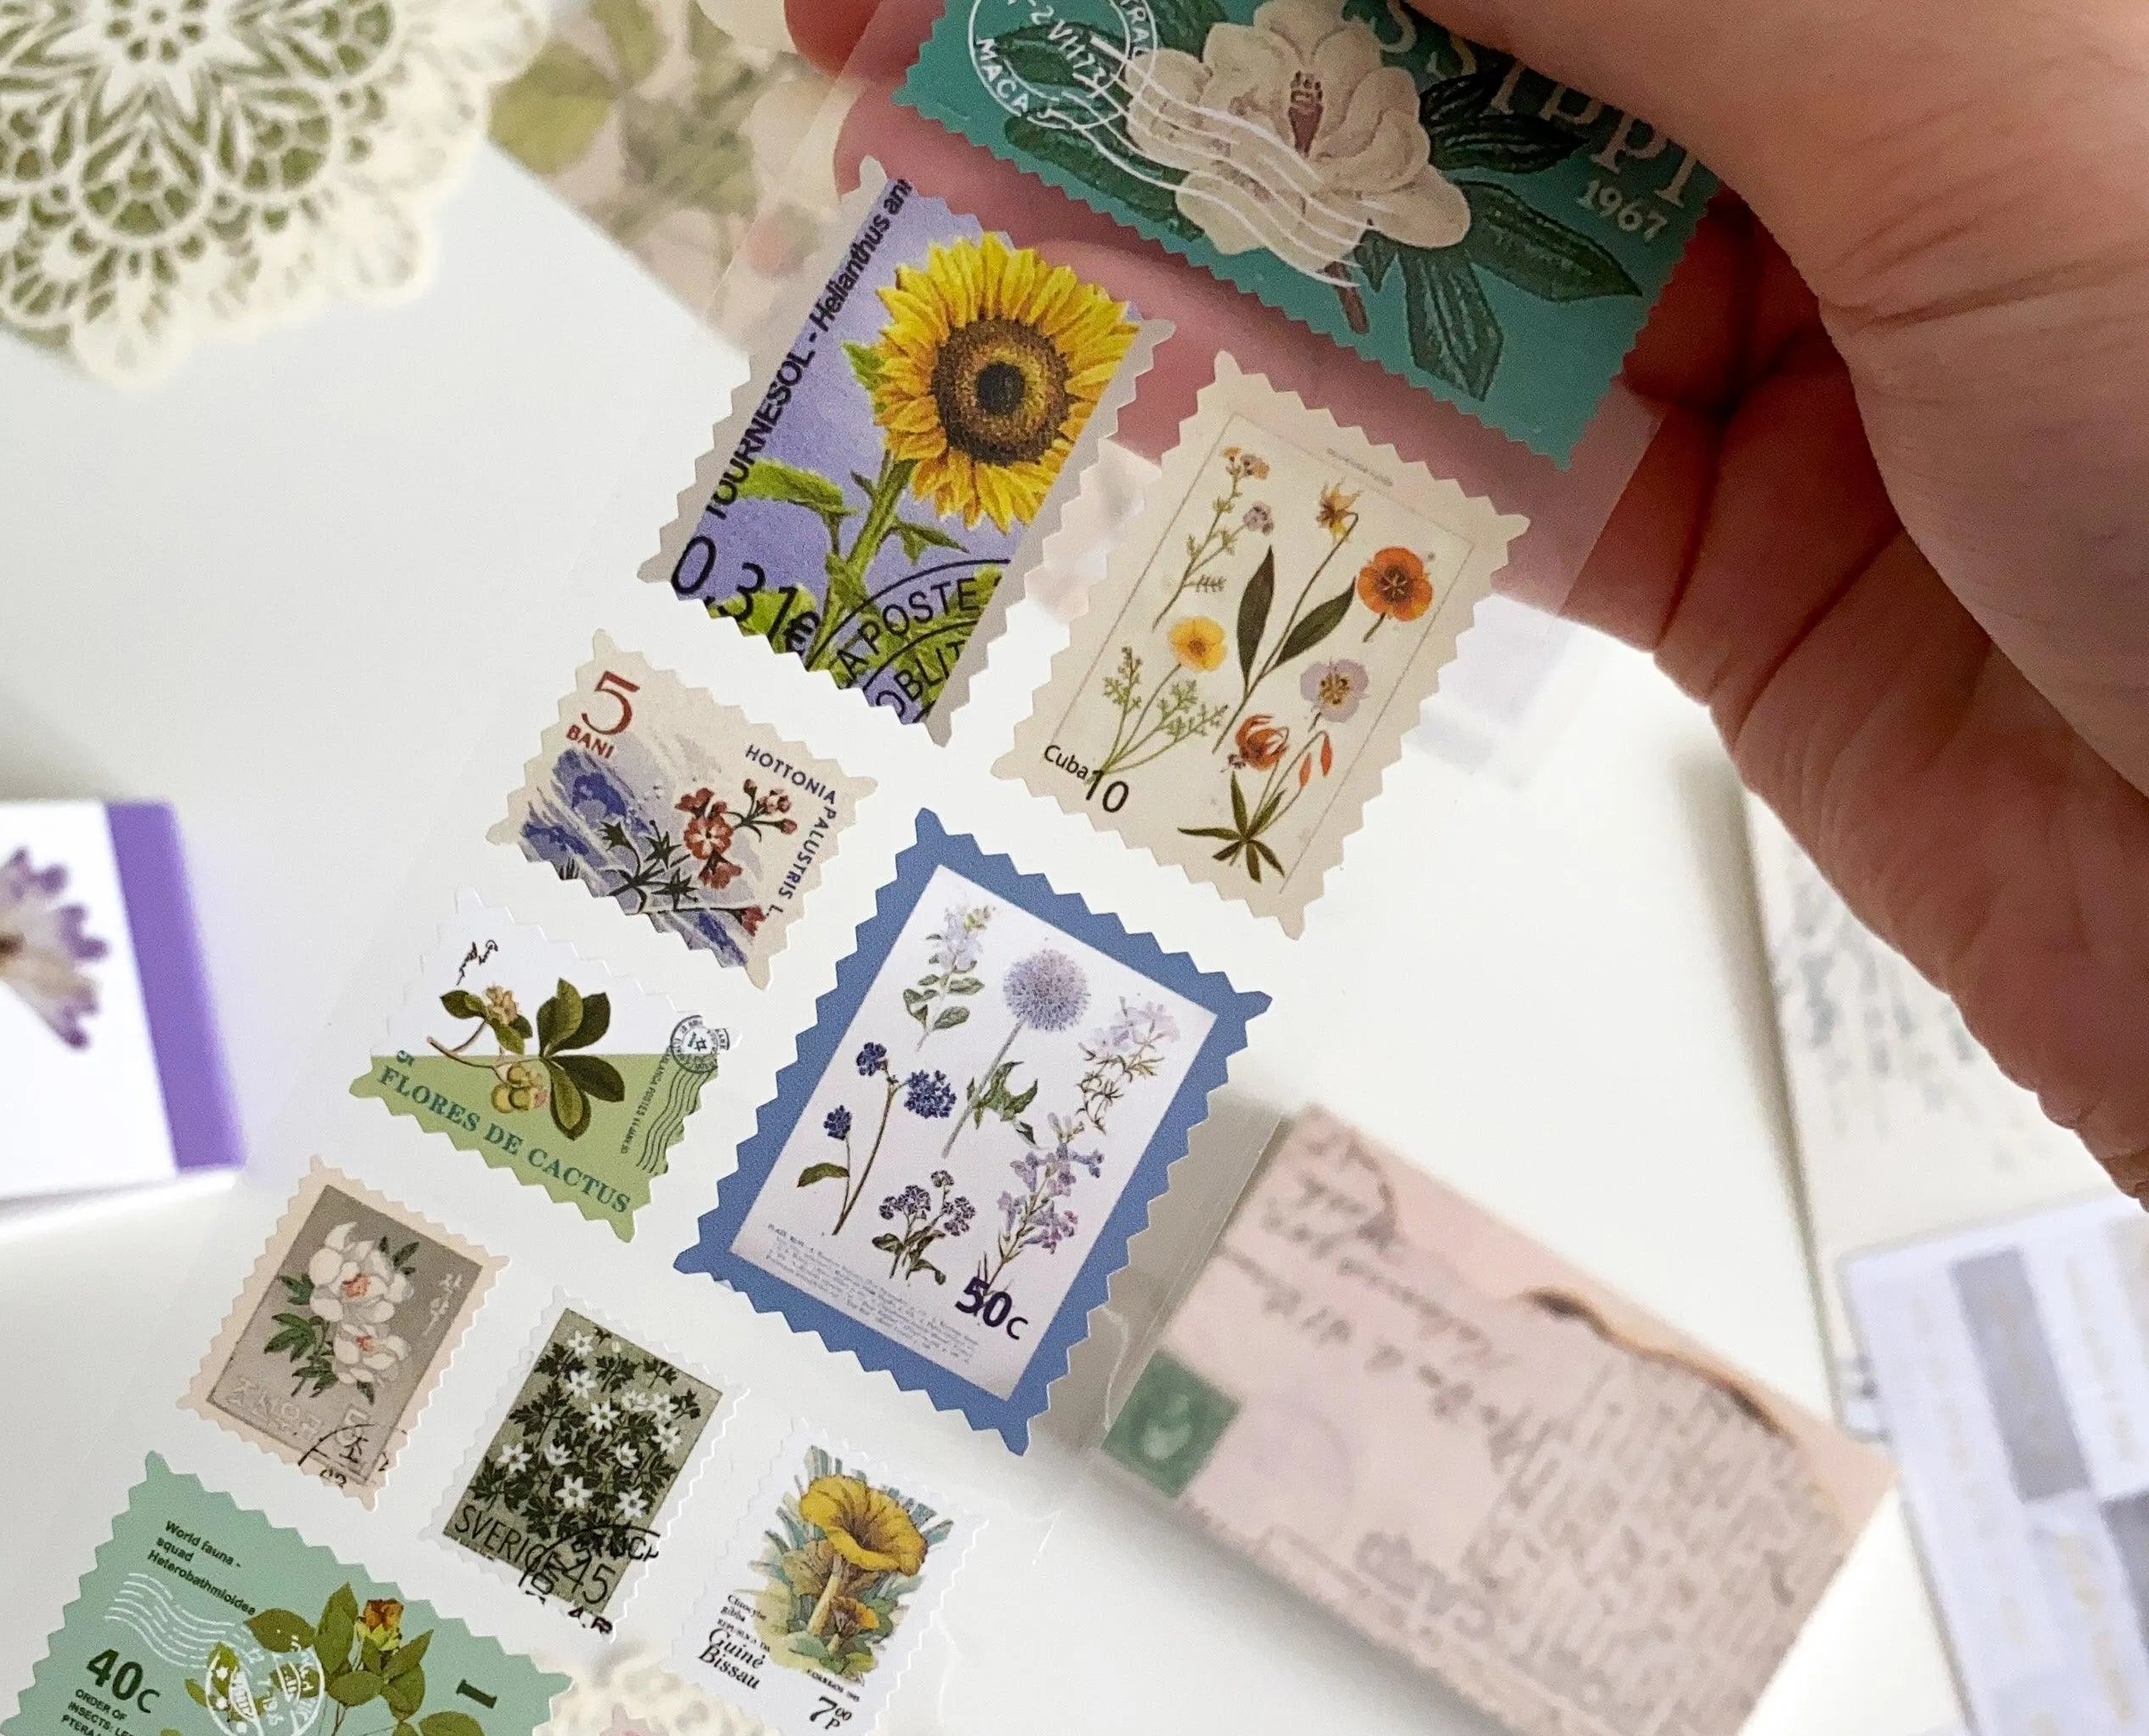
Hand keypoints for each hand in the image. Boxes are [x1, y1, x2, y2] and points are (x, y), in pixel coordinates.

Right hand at [791, 0, 2148, 1193]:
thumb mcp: (1971, 97)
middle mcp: (1880, 98)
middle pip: (1470, 30)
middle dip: (1198, 40)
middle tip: (899, 32)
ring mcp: (1800, 323)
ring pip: (1441, 237)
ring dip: (1214, 232)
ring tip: (970, 207)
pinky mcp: (1730, 548)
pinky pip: (1477, 457)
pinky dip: (1317, 433)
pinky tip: (1152, 393)